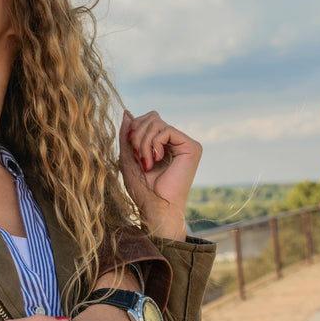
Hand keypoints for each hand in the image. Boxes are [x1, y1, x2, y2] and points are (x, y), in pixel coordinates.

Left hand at [120, 110, 201, 240]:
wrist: (156, 208)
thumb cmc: (142, 189)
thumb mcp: (128, 157)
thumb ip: (127, 135)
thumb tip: (127, 112)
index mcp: (163, 143)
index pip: (148, 119)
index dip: (135, 129)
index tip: (131, 150)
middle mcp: (176, 141)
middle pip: (152, 117)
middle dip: (137, 134)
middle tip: (138, 157)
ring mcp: (185, 143)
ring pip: (157, 122)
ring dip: (143, 142)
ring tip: (146, 162)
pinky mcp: (192, 147)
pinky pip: (166, 130)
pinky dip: (154, 144)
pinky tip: (156, 160)